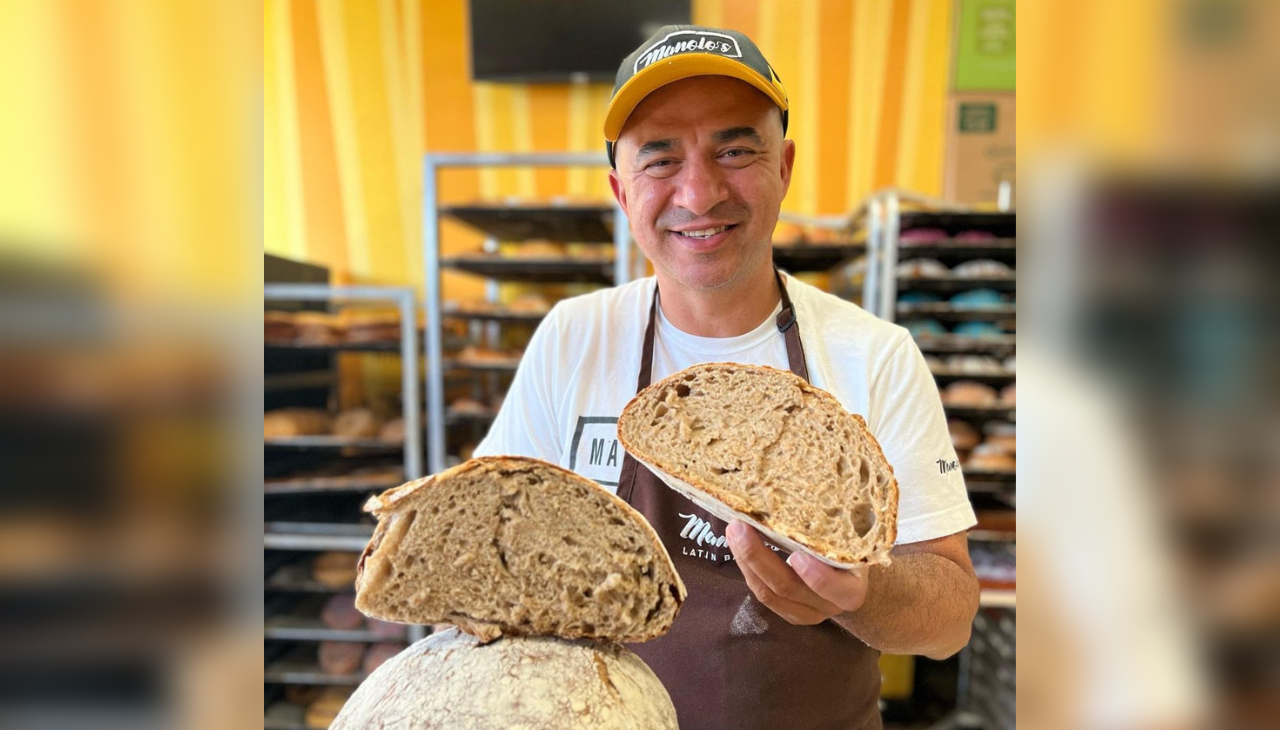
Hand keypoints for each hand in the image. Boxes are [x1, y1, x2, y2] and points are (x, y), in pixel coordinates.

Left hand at [725, 519, 868, 624]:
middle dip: (758, 557)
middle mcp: (830, 606)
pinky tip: (737, 544)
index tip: (797, 555)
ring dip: (746, 560)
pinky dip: (747, 568)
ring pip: (768, 593)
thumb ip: (833, 524)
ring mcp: (807, 613)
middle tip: (740, 526)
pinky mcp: (788, 611)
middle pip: (790, 588)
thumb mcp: (851, 537)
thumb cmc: (851, 546)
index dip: (818, 577)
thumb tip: (805, 480)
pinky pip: (762, 593)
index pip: (839, 590)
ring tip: (732, 530)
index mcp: (852, 589)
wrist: (853, 574)